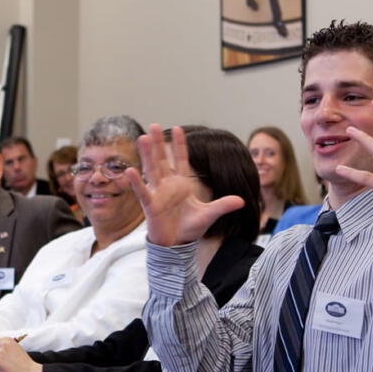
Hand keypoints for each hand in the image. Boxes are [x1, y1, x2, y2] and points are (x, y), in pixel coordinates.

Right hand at [124, 124, 243, 245]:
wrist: (177, 245)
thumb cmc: (190, 228)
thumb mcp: (209, 214)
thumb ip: (223, 205)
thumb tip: (241, 201)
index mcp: (182, 184)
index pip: (181, 160)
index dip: (180, 145)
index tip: (178, 128)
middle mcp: (168, 185)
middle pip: (162, 160)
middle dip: (159, 143)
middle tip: (154, 126)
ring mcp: (158, 194)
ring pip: (151, 170)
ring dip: (147, 154)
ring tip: (143, 137)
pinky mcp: (150, 205)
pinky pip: (143, 192)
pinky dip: (137, 182)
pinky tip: (131, 170)